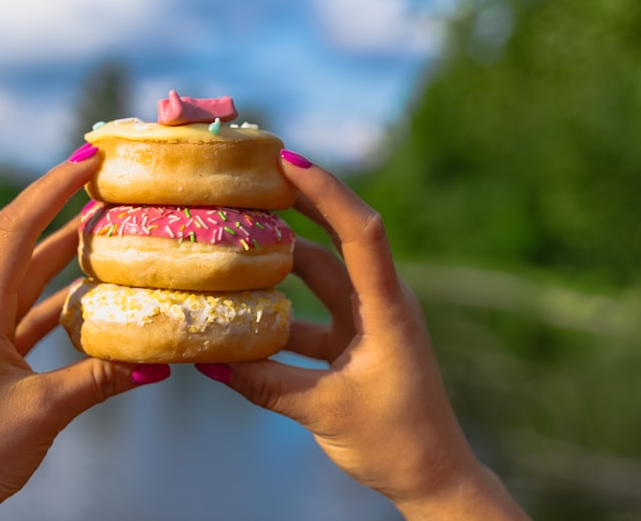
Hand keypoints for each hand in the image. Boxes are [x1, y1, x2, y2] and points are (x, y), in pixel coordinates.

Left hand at [0, 145, 169, 519]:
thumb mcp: (44, 412)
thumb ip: (101, 380)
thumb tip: (158, 363)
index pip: (14, 229)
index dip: (51, 188)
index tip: (87, 158)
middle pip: (15, 240)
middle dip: (56, 205)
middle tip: (98, 179)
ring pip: (21, 276)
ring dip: (58, 251)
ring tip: (100, 228)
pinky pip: (23, 313)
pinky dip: (55, 300)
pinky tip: (88, 299)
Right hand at [196, 150, 528, 519]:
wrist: (433, 478)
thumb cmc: (395, 443)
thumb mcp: (323, 411)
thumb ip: (264, 384)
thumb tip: (206, 361)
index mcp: (387, 309)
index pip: (361, 232)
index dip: (325, 192)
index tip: (286, 162)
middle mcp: (380, 303)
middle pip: (339, 238)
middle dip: (299, 205)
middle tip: (254, 179)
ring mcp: (368, 321)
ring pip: (321, 276)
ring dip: (282, 260)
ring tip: (237, 239)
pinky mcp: (356, 343)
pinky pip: (312, 314)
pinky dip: (280, 311)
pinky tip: (243, 315)